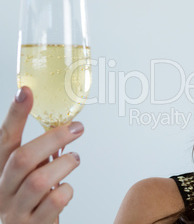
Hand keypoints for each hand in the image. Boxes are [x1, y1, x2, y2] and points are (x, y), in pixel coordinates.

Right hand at [0, 87, 83, 223]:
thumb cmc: (29, 202)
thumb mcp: (27, 176)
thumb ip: (37, 156)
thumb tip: (63, 128)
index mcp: (0, 172)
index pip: (4, 139)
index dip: (15, 115)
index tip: (26, 92)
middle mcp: (2, 191)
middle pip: (22, 158)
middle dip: (54, 139)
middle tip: (77, 128)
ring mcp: (15, 211)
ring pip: (39, 181)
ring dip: (64, 165)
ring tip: (74, 158)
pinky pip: (54, 203)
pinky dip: (66, 191)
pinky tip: (66, 189)